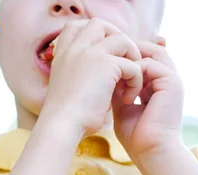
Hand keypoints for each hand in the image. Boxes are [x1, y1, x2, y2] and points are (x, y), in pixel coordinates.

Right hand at [41, 18, 142, 136]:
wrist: (62, 126)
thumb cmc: (66, 117)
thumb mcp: (68, 88)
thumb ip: (81, 74)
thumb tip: (104, 76)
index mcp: (63, 54)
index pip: (75, 27)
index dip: (93, 35)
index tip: (103, 53)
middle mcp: (74, 48)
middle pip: (99, 24)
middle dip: (116, 38)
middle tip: (124, 62)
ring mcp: (90, 53)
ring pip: (121, 39)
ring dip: (131, 58)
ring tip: (131, 80)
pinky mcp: (106, 64)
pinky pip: (132, 65)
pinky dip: (136, 81)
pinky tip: (128, 98)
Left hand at [111, 41, 184, 159]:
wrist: (151, 152)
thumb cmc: (136, 137)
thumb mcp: (123, 106)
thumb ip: (118, 88)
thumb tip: (104, 72)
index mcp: (158, 85)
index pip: (144, 57)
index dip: (125, 58)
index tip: (105, 67)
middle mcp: (167, 79)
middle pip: (149, 49)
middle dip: (128, 53)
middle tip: (108, 63)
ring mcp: (172, 79)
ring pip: (151, 52)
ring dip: (130, 62)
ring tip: (115, 78)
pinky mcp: (172, 82)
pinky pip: (150, 64)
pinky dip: (133, 74)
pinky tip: (125, 94)